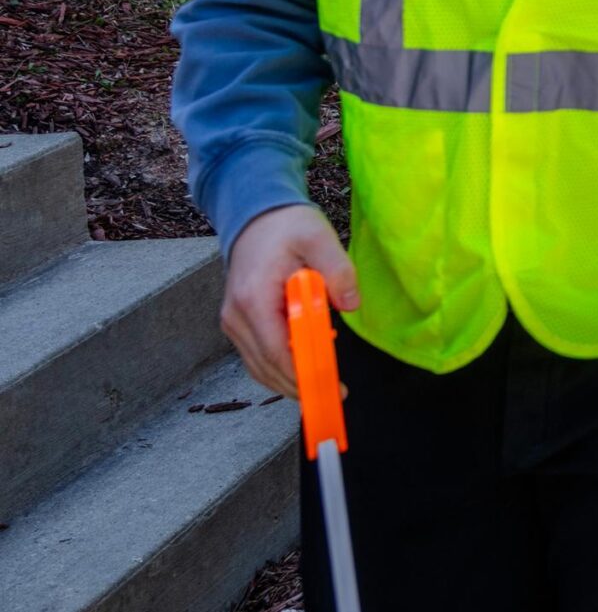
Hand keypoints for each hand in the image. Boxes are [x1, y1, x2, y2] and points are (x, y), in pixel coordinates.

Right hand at [221, 203, 357, 396]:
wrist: (256, 218)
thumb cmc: (287, 226)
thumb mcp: (318, 237)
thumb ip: (337, 269)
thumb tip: (350, 304)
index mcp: (253, 298)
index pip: (275, 350)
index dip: (302, 373)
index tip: (330, 386)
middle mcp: (236, 316)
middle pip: (266, 366)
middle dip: (299, 384)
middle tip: (334, 394)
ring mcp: (233, 322)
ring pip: (260, 367)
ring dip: (290, 380)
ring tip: (325, 385)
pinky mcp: (239, 324)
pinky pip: (258, 356)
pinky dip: (280, 368)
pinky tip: (306, 366)